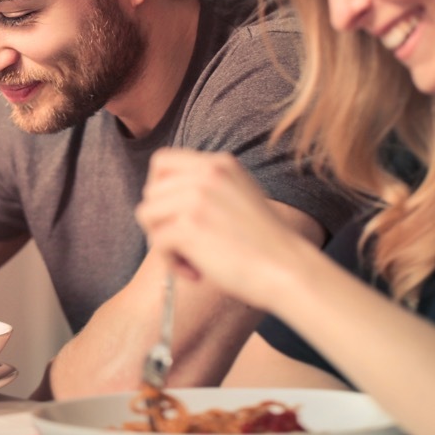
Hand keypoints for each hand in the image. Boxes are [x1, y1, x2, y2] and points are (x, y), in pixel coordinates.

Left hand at [135, 148, 316, 312]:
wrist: (287, 269)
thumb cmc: (263, 244)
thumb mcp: (239, 196)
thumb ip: (207, 188)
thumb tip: (161, 199)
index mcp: (219, 163)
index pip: (162, 161)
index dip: (159, 189)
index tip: (174, 214)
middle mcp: (206, 174)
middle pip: (151, 191)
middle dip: (161, 221)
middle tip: (186, 244)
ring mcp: (197, 198)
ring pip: (147, 214)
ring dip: (164, 242)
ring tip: (192, 259)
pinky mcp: (189, 227)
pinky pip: (157, 243)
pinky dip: (172, 263)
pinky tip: (197, 273)